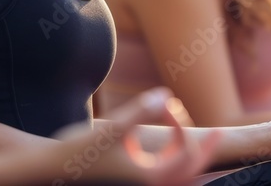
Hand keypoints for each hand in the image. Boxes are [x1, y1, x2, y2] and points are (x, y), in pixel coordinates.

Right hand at [53, 88, 220, 184]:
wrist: (51, 168)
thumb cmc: (79, 149)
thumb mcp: (112, 128)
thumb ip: (140, 111)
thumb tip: (166, 93)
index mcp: (150, 178)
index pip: (186, 155)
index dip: (183, 127)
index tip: (167, 106)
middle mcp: (149, 185)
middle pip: (190, 171)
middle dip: (205, 151)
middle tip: (219, 133)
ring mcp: (141, 184)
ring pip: (177, 174)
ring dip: (188, 155)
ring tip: (190, 134)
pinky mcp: (132, 180)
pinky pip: (163, 173)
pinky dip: (173, 159)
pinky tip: (170, 141)